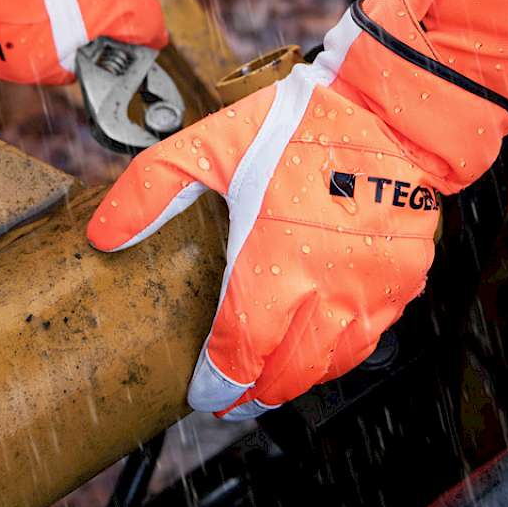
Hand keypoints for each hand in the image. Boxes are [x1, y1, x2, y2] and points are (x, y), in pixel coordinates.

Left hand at [87, 9, 464, 418]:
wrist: (391, 109)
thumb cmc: (308, 124)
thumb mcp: (213, 143)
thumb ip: (153, 187)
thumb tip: (105, 232)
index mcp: (275, 265)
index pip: (239, 356)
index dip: (217, 385)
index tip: (202, 392)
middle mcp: (327, 290)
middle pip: (285, 374)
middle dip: (254, 394)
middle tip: (232, 397)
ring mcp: (371, 291)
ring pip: (331, 364)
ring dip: (298, 378)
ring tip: (273, 379)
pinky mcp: (403, 282)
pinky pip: (371, 338)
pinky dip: (341, 353)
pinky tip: (323, 345)